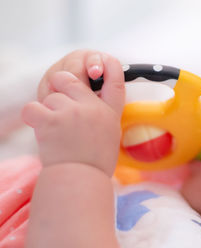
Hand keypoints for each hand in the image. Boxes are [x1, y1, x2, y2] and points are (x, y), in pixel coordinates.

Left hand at [22, 51, 124, 175]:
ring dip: (48, 111)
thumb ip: (101, 111)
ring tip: (56, 132)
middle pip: (67, 78)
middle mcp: (93, 107)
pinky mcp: (52, 120)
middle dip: (60, 89)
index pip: (116, 78)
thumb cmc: (95, 160)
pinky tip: (42, 129)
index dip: (109, 65)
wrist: (81, 180)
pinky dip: (33, 117)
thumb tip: (87, 96)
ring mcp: (73, 112)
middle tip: (61, 110)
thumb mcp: (110, 132)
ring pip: (49, 96)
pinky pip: (32, 107)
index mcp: (110, 111)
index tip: (101, 63)